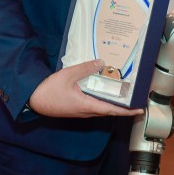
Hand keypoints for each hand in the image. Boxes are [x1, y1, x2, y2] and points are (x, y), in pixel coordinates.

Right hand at [26, 60, 144, 118]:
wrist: (33, 100)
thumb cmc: (48, 90)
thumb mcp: (67, 75)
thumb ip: (85, 68)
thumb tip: (101, 63)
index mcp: (86, 105)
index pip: (111, 109)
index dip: (127, 110)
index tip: (139, 109)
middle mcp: (86, 111)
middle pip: (109, 110)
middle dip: (124, 106)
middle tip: (136, 98)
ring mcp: (81, 111)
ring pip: (102, 108)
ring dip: (114, 104)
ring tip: (125, 95)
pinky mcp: (77, 108)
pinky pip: (94, 105)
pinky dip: (103, 100)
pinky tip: (104, 91)